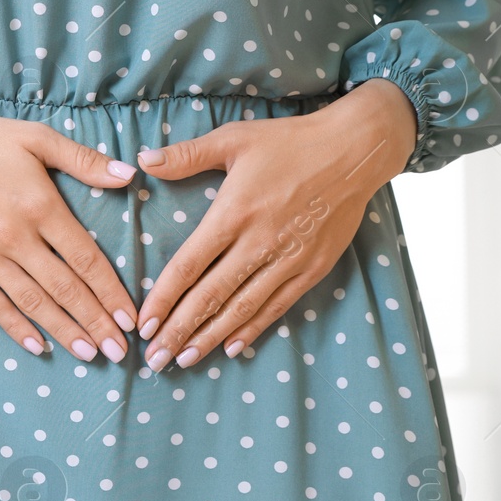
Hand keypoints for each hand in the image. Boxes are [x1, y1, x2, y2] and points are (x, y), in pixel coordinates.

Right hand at [0, 89, 139, 362]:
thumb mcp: (37, 138)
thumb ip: (84, 160)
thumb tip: (129, 177)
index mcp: (40, 205)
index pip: (86, 259)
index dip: (111, 292)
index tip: (129, 317)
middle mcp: (15, 235)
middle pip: (65, 288)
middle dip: (95, 322)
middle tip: (119, 351)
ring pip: (32, 301)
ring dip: (63, 330)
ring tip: (88, 354)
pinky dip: (16, 326)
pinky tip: (37, 345)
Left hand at [132, 79, 418, 369]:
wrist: (356, 150)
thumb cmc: (290, 142)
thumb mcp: (234, 139)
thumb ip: (187, 156)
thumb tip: (144, 161)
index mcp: (234, 213)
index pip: (189, 265)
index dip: (164, 298)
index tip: (143, 324)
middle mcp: (259, 242)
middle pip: (211, 296)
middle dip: (179, 331)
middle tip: (154, 358)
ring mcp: (289, 259)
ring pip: (242, 308)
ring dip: (211, 337)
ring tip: (184, 361)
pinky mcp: (313, 268)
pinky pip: (278, 305)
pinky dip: (254, 328)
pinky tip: (232, 347)